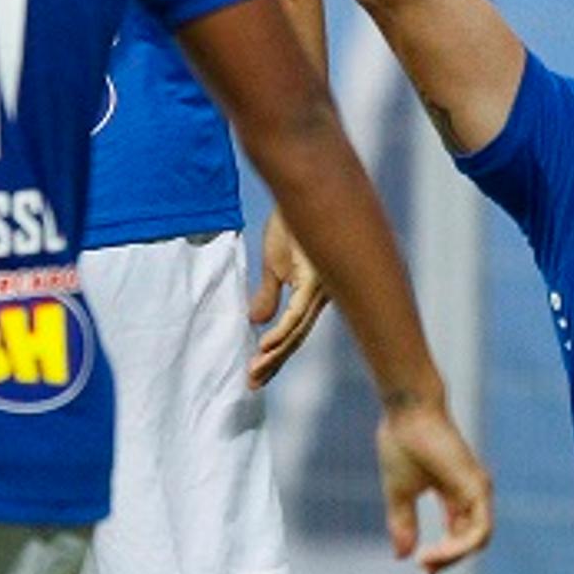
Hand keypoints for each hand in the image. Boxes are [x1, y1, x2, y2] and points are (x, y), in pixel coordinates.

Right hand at [248, 206, 329, 385]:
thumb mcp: (274, 263)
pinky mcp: (317, 277)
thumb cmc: (291, 224)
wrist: (303, 189)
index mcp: (312, 294)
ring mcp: (321, 287)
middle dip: (274, 362)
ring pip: (297, 330)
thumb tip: (256, 321)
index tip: (255, 373)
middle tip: (252, 383)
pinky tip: (267, 345)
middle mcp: (321, 295)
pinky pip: (298, 312)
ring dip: (275, 353)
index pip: (292, 331)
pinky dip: (282, 331)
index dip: (275, 353)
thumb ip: (268, 294)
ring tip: (255, 370)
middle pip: (296, 336)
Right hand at [377, 390, 493, 573]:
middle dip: (447, 559)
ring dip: (452, 555)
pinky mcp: (478, 487)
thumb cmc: (402, 445)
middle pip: (469, 541)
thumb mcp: (399, 494)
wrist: (407, 413)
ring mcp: (478, 490)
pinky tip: (438, 550)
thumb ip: (403, 524)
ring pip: (477, 540)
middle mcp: (471, 493)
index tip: (420, 567)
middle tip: (424, 568)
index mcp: (454, 494)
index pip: (458, 535)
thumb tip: (401, 556)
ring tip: (427, 561)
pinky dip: (460, 546)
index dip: (442, 556)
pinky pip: (480, 530)